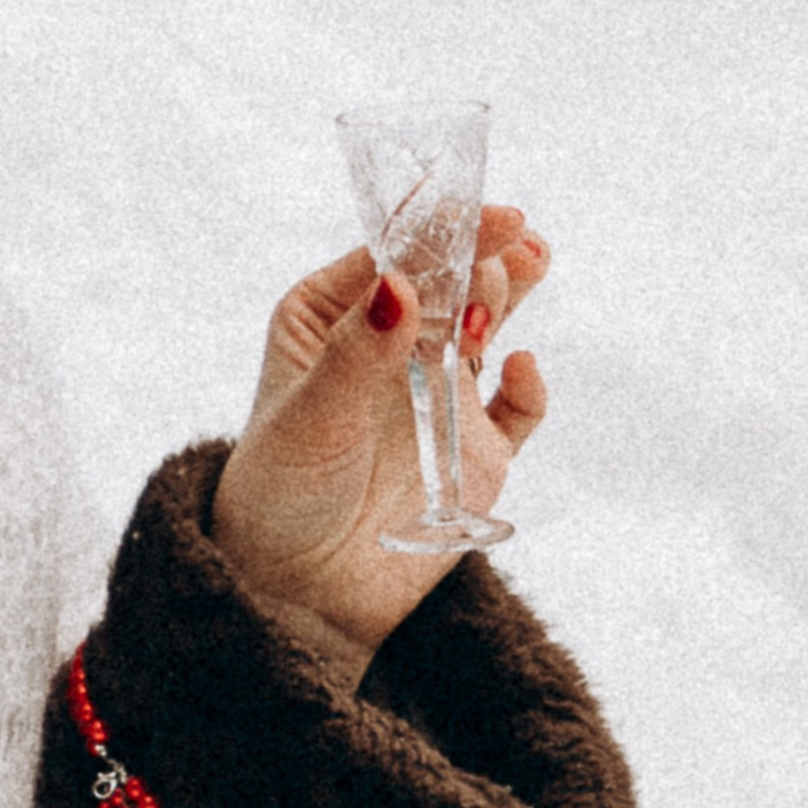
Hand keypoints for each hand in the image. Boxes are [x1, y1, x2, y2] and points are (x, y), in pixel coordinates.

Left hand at [209, 201, 549, 682]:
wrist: (299, 594)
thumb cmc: (279, 494)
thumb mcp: (309, 418)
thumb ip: (359, 353)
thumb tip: (401, 281)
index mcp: (328, 318)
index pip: (389, 256)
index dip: (439, 229)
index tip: (485, 213)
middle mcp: (386, 345)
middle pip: (445, 281)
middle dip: (480, 256)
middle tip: (511, 249)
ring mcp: (433, 392)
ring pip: (485, 325)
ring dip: (507, 297)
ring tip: (522, 274)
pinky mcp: (472, 448)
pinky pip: (515, 407)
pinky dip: (528, 387)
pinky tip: (522, 373)